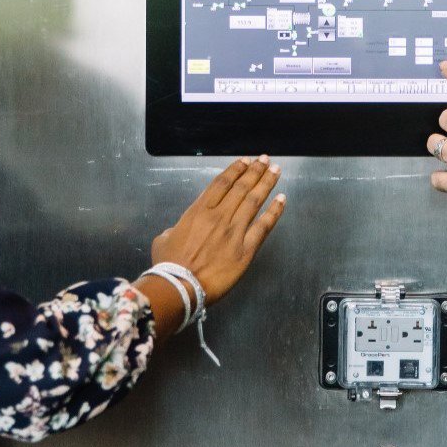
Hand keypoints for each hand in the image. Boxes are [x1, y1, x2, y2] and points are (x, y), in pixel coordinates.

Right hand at [150, 156, 285, 302]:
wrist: (180, 287)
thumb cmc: (169, 265)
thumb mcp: (164, 239)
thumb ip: (175, 229)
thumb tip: (178, 230)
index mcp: (199, 211)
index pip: (221, 183)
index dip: (235, 170)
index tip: (245, 161)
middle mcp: (219, 216)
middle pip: (242, 187)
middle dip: (255, 171)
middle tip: (265, 160)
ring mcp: (235, 232)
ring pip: (255, 201)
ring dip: (267, 183)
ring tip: (276, 171)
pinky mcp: (246, 249)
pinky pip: (264, 226)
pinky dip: (274, 211)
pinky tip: (282, 199)